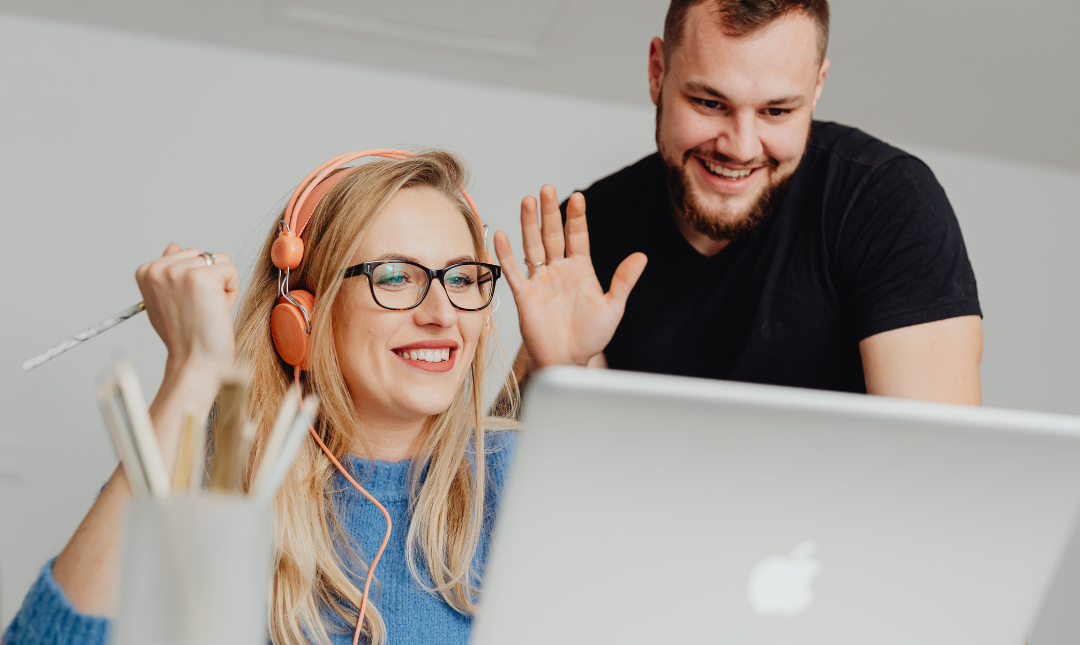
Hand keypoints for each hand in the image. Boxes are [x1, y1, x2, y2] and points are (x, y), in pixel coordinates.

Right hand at [135, 244, 239, 376]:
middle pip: (204, 255)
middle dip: (210, 281)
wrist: (194, 361)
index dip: (195, 283)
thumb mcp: (167, 300)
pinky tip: (217, 310)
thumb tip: (175, 246)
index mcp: (147, 271)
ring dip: (222, 287)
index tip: (186, 306)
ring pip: (219, 261)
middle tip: (199, 309)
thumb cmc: (185, 337)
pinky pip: (232, 271)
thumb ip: (170, 273)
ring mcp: (178, 271)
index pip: (187, 256)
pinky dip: (232, 293)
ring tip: (208, 310)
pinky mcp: (202, 277)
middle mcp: (159, 268)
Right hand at [494, 185, 646, 368]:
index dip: (576, 218)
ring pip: (533, 246)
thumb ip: (623, 281)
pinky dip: (507, 255)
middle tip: (547, 189)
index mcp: (581, 269)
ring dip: (529, 225)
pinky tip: (503, 236)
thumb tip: (641, 256)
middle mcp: (559, 270)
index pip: (578, 236)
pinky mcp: (525, 295)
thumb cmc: (590, 336)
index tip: (577, 197)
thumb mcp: (612, 307)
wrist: (569, 360)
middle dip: (550, 212)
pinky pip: (514, 272)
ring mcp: (540, 281)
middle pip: (552, 235)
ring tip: (528, 201)